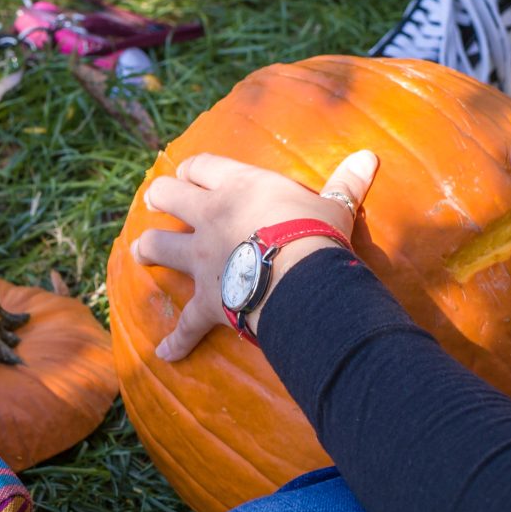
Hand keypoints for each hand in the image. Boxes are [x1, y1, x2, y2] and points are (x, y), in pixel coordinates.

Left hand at [132, 148, 377, 358]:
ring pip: (158, 247)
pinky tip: (165, 353)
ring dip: (147, 250)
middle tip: (157, 202)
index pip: (203, 166)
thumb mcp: (333, 206)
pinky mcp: (206, 300)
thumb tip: (369, 157)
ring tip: (141, 253)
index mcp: (237, 187)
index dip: (194, 168)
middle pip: (167, 196)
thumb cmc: (316, 233)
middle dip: (159, 198)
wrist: (300, 279)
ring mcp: (202, 259)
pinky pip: (185, 325)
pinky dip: (176, 341)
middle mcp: (210, 218)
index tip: (190, 173)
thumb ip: (345, 184)